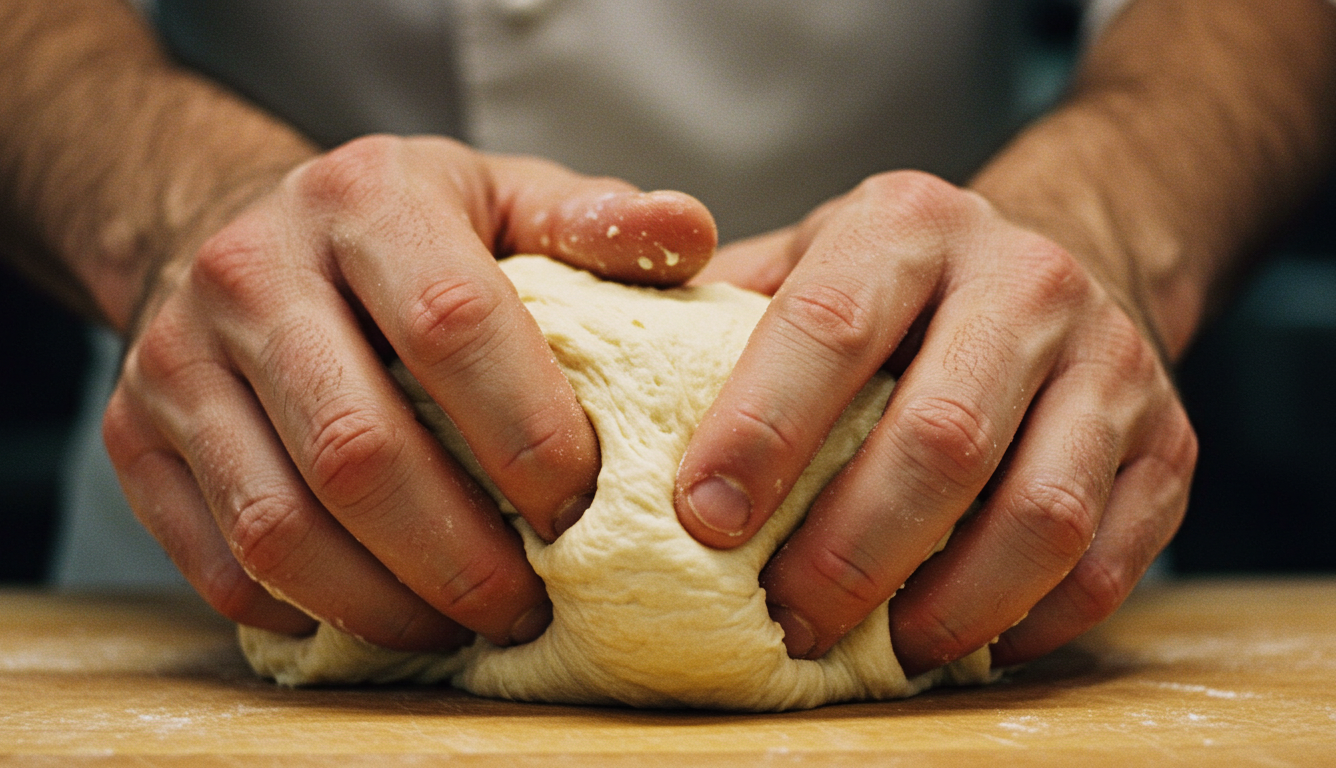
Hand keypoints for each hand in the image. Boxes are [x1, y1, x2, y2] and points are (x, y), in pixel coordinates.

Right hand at [102, 134, 714, 649]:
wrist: (235, 232)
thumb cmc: (403, 233)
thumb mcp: (500, 197)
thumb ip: (594, 223)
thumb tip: (689, 234)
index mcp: (366, 199)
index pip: (455, 328)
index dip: (529, 437)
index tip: (584, 512)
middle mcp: (253, 272)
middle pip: (360, 451)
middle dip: (462, 559)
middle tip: (529, 610)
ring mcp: (174, 359)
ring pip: (279, 526)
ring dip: (385, 607)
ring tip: (461, 632)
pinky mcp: (133, 437)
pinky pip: (216, 560)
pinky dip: (303, 613)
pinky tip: (373, 618)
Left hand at [676, 170, 1195, 673]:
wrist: (1072, 250)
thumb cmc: (902, 283)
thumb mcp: (813, 257)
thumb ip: (725, 310)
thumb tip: (603, 391)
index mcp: (908, 225)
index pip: (828, 329)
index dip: (760, 432)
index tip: (701, 520)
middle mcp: (1023, 281)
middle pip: (938, 441)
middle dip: (848, 551)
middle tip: (784, 620)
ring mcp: (1111, 363)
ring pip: (1037, 515)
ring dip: (945, 606)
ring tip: (878, 650)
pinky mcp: (1170, 443)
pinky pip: (1109, 559)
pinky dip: (1033, 622)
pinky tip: (966, 643)